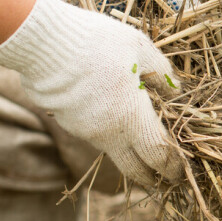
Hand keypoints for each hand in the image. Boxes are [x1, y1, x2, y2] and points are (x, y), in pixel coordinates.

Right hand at [0, 0, 183, 185]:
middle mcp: (107, 133)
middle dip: (150, 176)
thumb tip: (174, 90)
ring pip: (112, 150)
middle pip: (133, 168)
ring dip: (128, 151)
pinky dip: (108, 132)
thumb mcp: (140, 48)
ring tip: (141, 143)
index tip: (180, 173)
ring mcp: (83, 130)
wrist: (42, 42)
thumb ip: (161, 72)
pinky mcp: (66, 121)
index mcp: (131, 117)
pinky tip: (112, 114)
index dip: (172, 167)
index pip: (158, 156)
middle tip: (163, 178)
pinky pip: (94, 133)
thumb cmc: (98, 42)